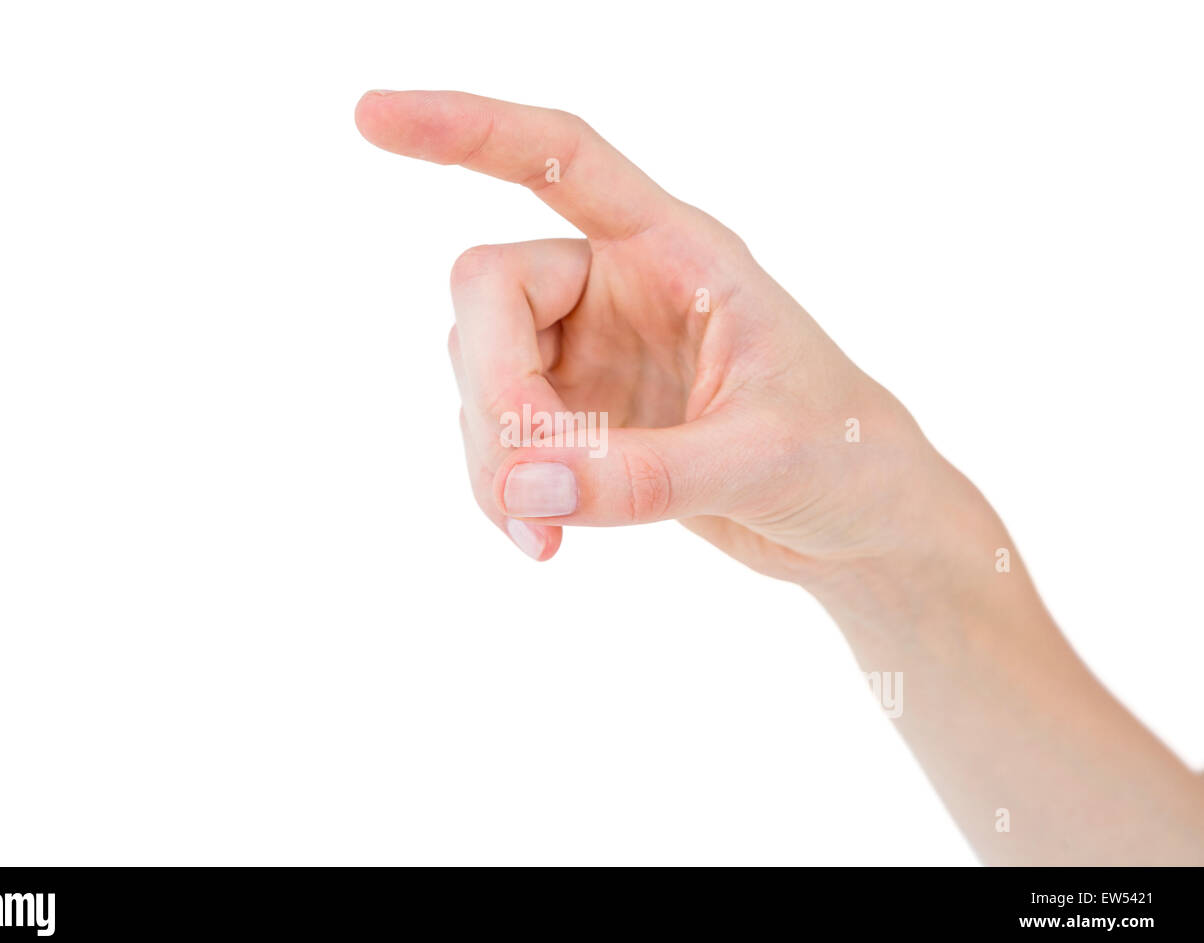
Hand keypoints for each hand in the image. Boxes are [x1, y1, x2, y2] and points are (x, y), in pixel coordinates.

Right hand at [355, 90, 944, 577]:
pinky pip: (497, 437)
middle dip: (493, 390)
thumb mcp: (761, 460)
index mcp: (675, 251)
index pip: (562, 159)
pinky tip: (543, 537)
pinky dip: (502, 487)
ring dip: (491, 455)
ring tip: (543, 534)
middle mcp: (618, 287)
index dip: (469, 131)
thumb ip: (644, 475)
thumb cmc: (844, 459)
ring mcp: (588, 354)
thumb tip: (522, 483)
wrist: (856, 525)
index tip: (372, 118)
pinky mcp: (576, 418)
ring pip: (479, 373)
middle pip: (489, 291)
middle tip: (524, 485)